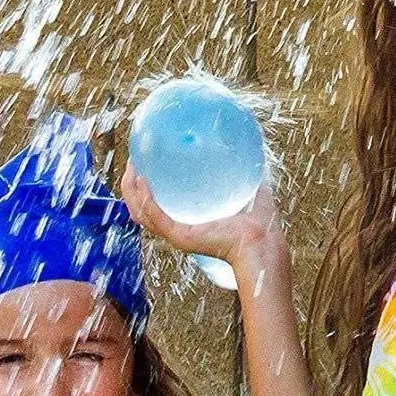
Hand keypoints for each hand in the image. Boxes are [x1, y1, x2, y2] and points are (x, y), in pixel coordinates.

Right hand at [121, 167, 287, 284]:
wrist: (264, 243)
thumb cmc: (260, 225)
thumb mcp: (249, 192)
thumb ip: (248, 175)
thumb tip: (251, 153)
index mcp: (190, 222)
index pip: (157, 207)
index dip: (144, 188)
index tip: (144, 163)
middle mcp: (180, 230)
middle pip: (141, 209)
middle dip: (131, 185)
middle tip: (134, 161)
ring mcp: (178, 234)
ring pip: (141, 213)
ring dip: (131, 190)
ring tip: (132, 167)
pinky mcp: (182, 236)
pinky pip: (155, 217)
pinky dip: (145, 200)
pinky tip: (141, 181)